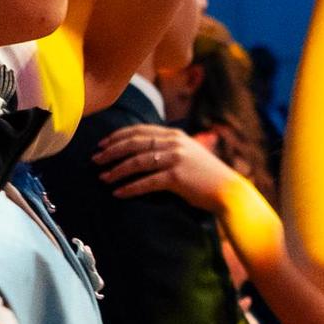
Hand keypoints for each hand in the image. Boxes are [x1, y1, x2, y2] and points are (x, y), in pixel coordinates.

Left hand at [93, 122, 234, 213]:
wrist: (228, 190)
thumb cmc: (206, 176)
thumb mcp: (187, 154)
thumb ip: (168, 149)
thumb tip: (142, 152)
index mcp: (174, 135)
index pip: (139, 131)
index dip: (117, 136)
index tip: (102, 144)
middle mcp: (173, 143)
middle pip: (134, 143)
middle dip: (111, 151)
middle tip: (95, 160)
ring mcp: (175, 158)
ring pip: (137, 162)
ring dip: (116, 171)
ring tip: (103, 178)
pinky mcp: (176, 177)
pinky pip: (146, 182)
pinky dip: (130, 188)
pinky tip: (118, 193)